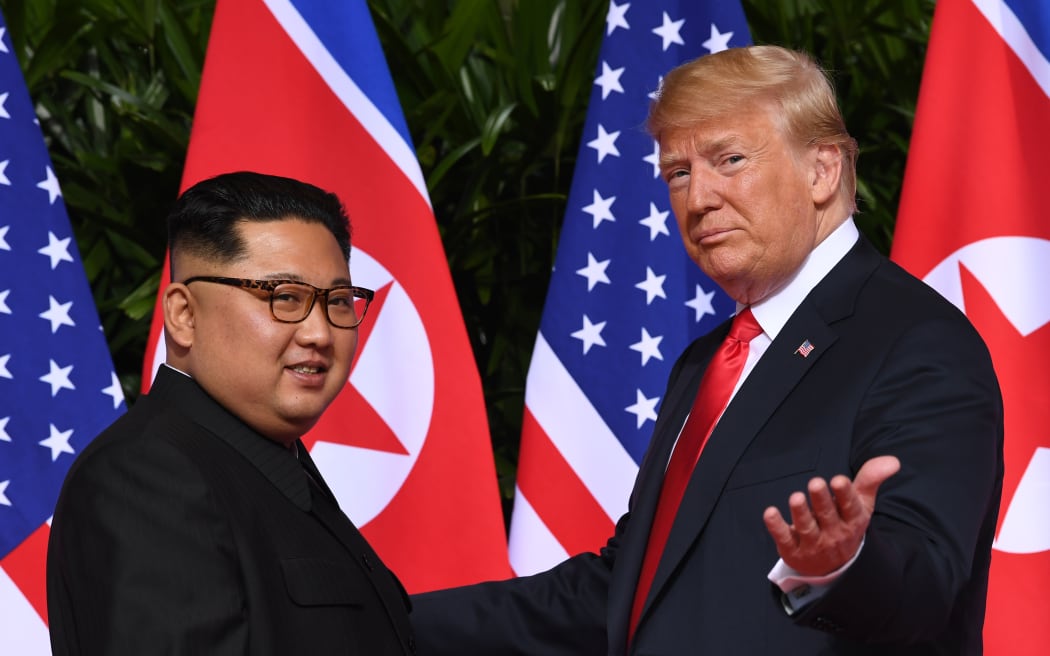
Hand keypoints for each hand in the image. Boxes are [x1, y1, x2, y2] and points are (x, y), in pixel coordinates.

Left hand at [762, 455, 899, 575]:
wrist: (835, 567)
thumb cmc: (846, 524)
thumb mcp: (861, 504)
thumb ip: (871, 479)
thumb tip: (892, 461)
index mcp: (852, 520)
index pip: (850, 507)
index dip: (844, 494)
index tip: (839, 480)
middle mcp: (834, 533)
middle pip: (827, 516)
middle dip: (821, 500)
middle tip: (815, 482)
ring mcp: (813, 544)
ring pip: (806, 528)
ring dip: (800, 513)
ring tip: (796, 498)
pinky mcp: (793, 550)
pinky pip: (784, 538)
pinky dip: (776, 527)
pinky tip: (770, 513)